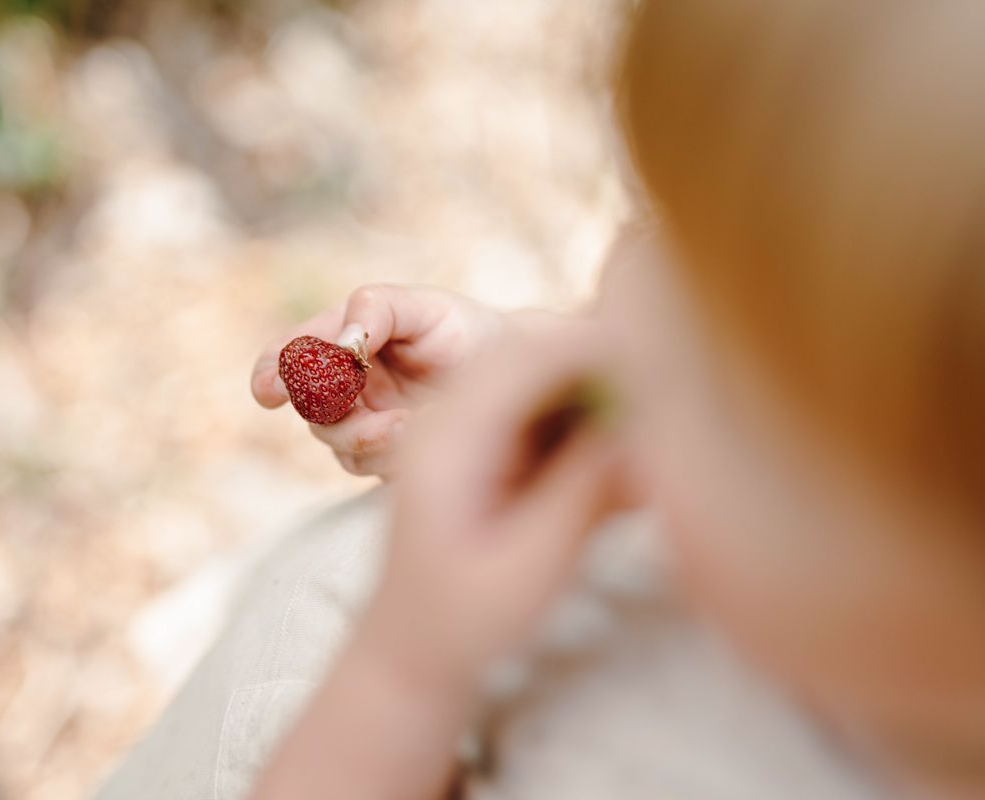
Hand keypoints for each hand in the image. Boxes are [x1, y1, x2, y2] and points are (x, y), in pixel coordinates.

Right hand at [251, 284, 504, 477]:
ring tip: (409, 423)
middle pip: (310, 408)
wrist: (514, 371)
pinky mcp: (386, 459)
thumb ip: (377, 309)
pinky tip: (420, 435)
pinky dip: (389, 455)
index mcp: (342, 340)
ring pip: (339, 444)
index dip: (271, 372)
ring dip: (366, 436)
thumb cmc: (464, 330)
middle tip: (356, 400)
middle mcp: (345, 386)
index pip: (290, 357)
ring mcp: (364, 425)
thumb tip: (341, 340)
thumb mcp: (425, 306)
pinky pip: (370, 467)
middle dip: (329, 409)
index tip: (269, 391)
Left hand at [359, 315, 635, 685]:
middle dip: (603, 359)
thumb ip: (584, 496)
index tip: (663, 355)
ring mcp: (464, 428)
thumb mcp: (529, 569)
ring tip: (659, 419)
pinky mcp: (486, 444)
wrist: (413, 651)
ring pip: (542, 375)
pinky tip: (629, 459)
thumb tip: (645, 428)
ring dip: (600, 390)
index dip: (594, 347)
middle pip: (532, 352)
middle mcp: (447, 419)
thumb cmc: (462, 623)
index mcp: (445, 442)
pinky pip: (544, 409)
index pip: (522, 360)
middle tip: (676, 381)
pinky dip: (588, 422)